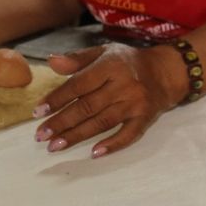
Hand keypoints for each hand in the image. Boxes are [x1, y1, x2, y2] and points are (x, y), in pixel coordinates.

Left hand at [32, 43, 183, 158]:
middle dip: (62, 122)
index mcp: (110, 66)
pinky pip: (128, 134)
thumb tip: (51, 62)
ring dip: (77, 135)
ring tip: (55, 146)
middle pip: (87, 107)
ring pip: (102, 122)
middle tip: (41, 136)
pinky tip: (94, 153)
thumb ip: (77, 59)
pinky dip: (112, 145)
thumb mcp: (103, 52)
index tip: (38, 112)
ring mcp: (135, 103)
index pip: (78, 85)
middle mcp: (123, 85)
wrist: (167, 72)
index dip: (57, 99)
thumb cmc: (128, 62)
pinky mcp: (145, 117)